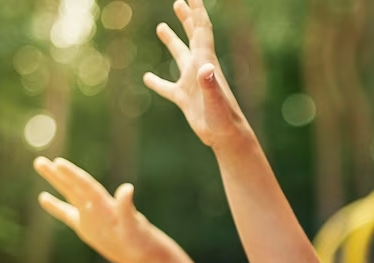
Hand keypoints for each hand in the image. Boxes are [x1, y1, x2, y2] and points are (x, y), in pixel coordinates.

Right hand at [34, 156, 161, 262]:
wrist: (146, 253)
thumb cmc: (142, 241)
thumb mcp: (133, 227)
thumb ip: (127, 208)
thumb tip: (127, 187)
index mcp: (105, 205)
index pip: (86, 186)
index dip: (72, 175)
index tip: (58, 163)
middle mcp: (96, 207)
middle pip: (74, 186)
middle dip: (58, 174)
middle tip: (40, 161)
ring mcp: (90, 216)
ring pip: (69, 194)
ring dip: (55, 181)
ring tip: (41, 164)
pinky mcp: (87, 228)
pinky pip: (68, 214)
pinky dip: (56, 206)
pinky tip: (43, 198)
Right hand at [144, 0, 247, 148]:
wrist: (226, 137)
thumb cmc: (224, 120)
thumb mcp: (215, 100)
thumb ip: (209, 84)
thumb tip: (204, 68)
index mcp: (206, 63)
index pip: (202, 31)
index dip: (197, 12)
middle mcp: (199, 69)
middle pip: (192, 37)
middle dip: (186, 19)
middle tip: (178, 2)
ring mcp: (192, 83)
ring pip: (179, 57)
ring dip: (171, 41)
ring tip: (161, 27)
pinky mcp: (185, 99)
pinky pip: (168, 88)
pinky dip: (156, 82)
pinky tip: (147, 77)